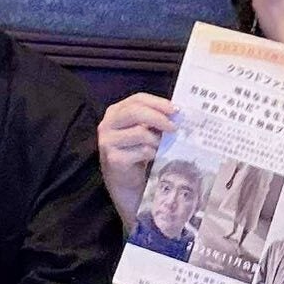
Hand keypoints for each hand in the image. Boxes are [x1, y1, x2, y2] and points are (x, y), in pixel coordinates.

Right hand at [97, 93, 176, 226]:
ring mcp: (107, 142)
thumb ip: (154, 120)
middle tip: (175, 127)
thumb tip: (177, 113)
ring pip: (140, 133)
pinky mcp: (113, 159)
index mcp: (115, 112)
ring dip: (157, 140)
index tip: (175, 109)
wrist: (125, 184)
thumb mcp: (144, 132)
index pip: (137, 99)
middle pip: (135, 112)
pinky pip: (141, 151)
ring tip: (163, 146)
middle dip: (159, 118)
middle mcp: (107, 124)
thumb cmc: (137, 154)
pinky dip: (152, 153)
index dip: (158, 103)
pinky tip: (154, 157)